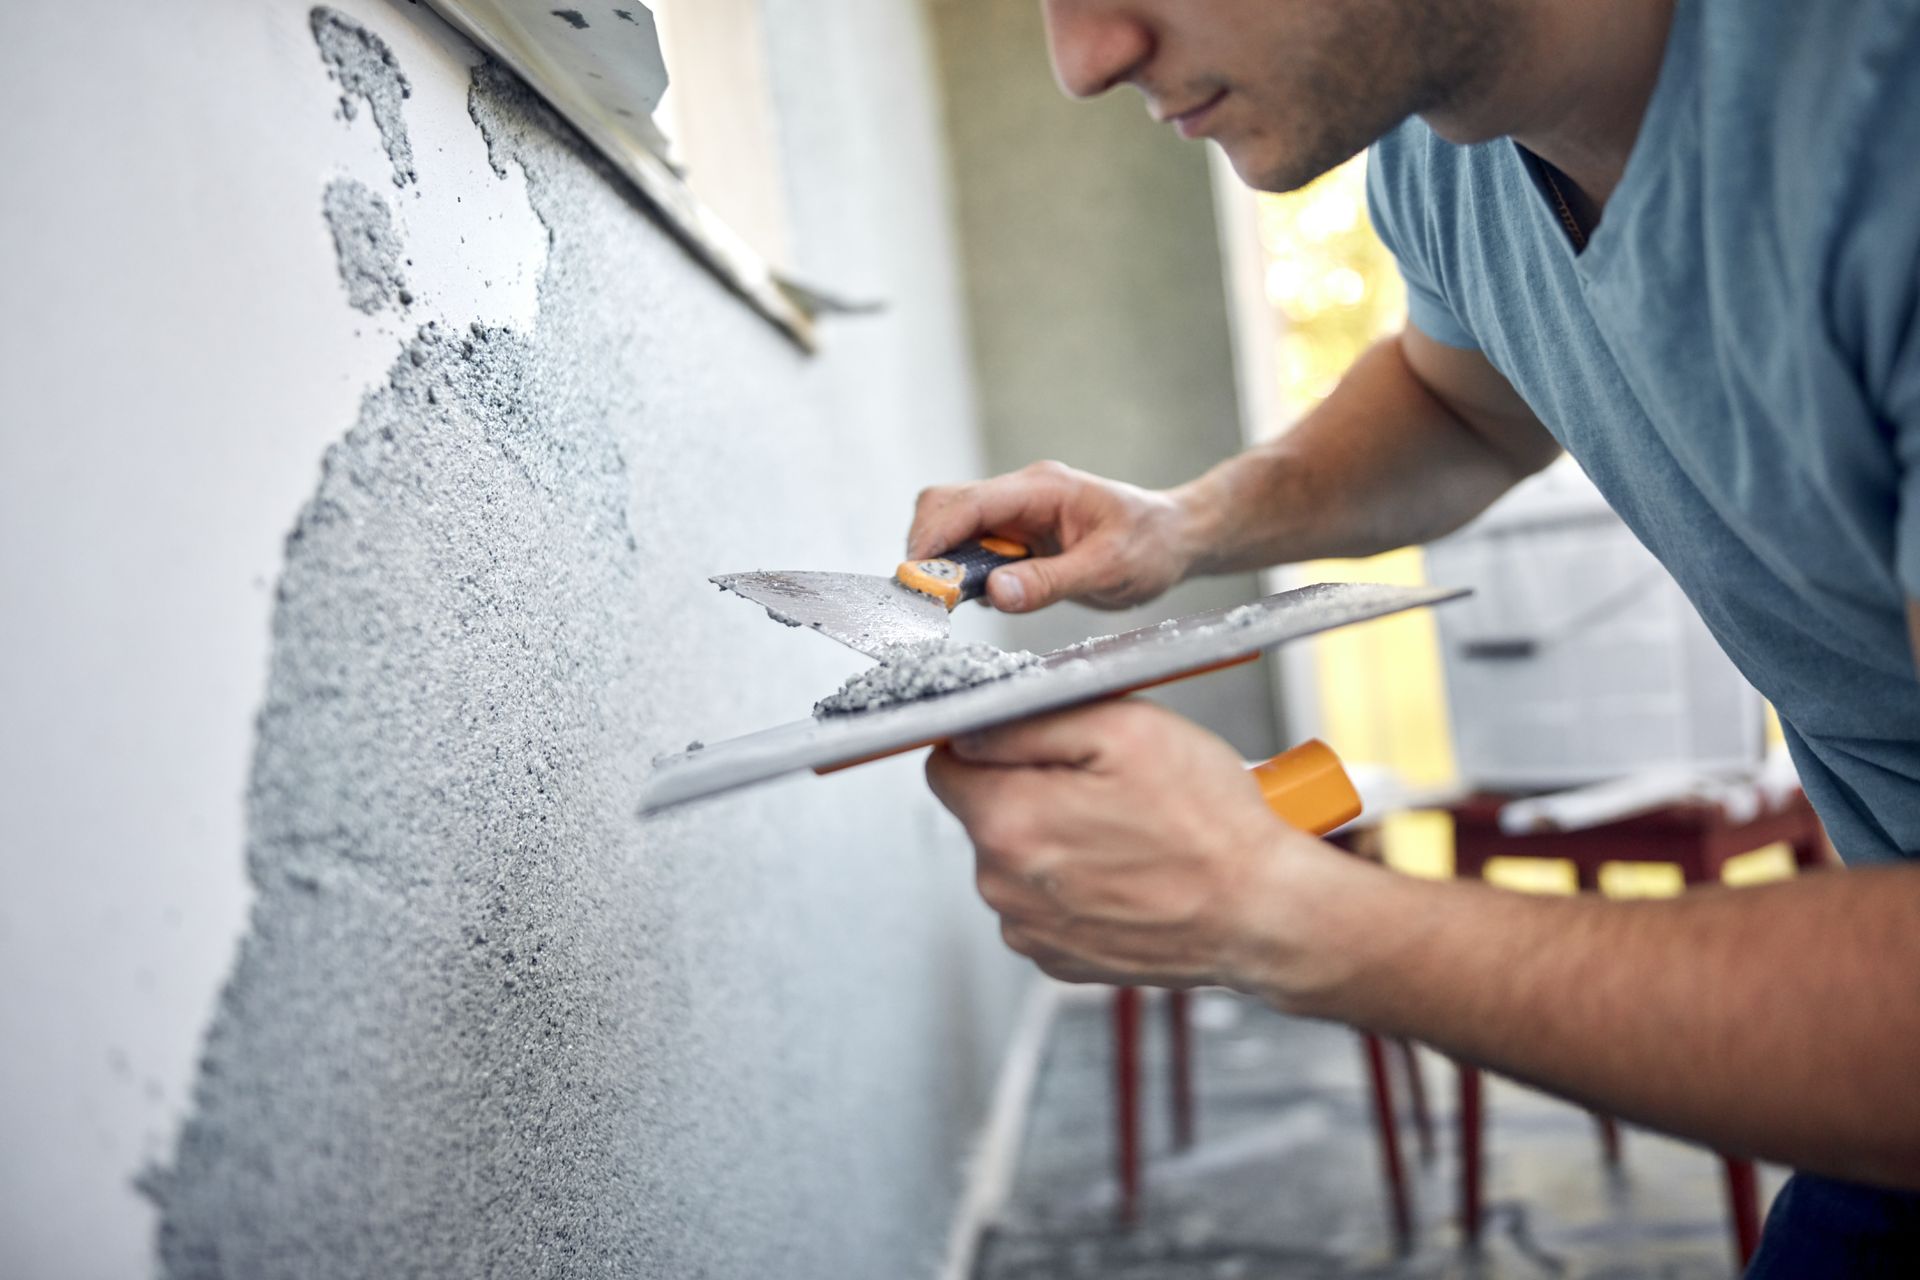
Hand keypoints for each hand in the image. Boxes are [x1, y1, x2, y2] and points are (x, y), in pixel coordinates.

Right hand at [907, 460, 1202, 612]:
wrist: (1175, 539)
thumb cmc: (1151, 546)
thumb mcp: (1107, 570)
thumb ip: (1050, 582)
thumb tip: (995, 593)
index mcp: (1043, 489)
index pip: (970, 502)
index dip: (934, 537)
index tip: (914, 575)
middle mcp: (1022, 494)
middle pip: (946, 505)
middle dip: (927, 547)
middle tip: (926, 596)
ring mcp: (1017, 513)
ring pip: (952, 524)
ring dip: (941, 561)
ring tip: (944, 602)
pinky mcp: (1017, 537)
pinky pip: (972, 545)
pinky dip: (959, 571)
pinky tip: (969, 597)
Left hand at [925, 699, 1341, 992]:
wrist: (1263, 913)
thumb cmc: (1210, 824)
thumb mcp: (1124, 728)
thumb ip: (1029, 719)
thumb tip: (971, 729)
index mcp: (1008, 823)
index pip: (946, 765)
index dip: (991, 744)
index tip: (1038, 745)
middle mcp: (1004, 886)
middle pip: (984, 813)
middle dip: (1030, 790)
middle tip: (1103, 787)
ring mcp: (1030, 930)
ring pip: (1015, 858)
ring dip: (1055, 839)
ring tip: (1125, 833)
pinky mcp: (1059, 959)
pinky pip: (1043, 903)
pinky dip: (1074, 885)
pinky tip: (1125, 872)